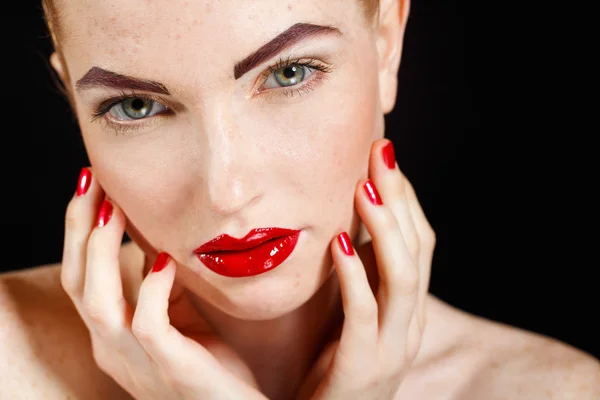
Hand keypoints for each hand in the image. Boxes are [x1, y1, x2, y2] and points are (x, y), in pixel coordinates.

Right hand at [61, 167, 266, 399]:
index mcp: (112, 335)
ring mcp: (138, 362)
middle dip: (78, 228)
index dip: (78, 231)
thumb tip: (151, 241)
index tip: (91, 185)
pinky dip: (151, 288)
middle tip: (92, 180)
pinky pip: (147, 325)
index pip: (80, 277)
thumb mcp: (178, 317)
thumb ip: (159, 286)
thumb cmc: (210, 364)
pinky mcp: (171, 368)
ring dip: (101, 251)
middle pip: (77, 282)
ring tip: (113, 208)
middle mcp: (113, 349)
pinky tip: (165, 258)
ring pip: (97, 303)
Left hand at [297, 139, 435, 399]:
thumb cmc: (335, 366)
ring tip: (364, 188)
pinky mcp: (365, 366)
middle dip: (400, 197)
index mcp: (407, 307)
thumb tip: (347, 223)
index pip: (420, 242)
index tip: (383, 158)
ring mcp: (393, 346)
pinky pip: (365, 315)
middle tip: (379, 152)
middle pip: (418, 249)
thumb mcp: (352, 313)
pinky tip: (339, 243)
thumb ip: (359, 275)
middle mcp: (410, 323)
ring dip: (385, 228)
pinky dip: (356, 275)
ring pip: (403, 277)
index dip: (406, 198)